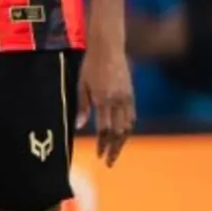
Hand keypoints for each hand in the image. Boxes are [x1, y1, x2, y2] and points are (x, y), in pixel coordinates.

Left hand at [78, 45, 135, 165]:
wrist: (109, 48)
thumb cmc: (90, 66)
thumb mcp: (81, 84)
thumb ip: (82, 106)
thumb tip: (79, 127)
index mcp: (103, 99)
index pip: (104, 129)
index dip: (102, 144)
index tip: (99, 155)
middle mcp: (117, 100)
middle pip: (119, 132)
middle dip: (114, 149)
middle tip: (108, 162)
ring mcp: (127, 98)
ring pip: (128, 126)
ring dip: (122, 142)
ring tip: (115, 152)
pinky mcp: (132, 94)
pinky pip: (132, 116)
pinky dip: (128, 129)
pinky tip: (122, 136)